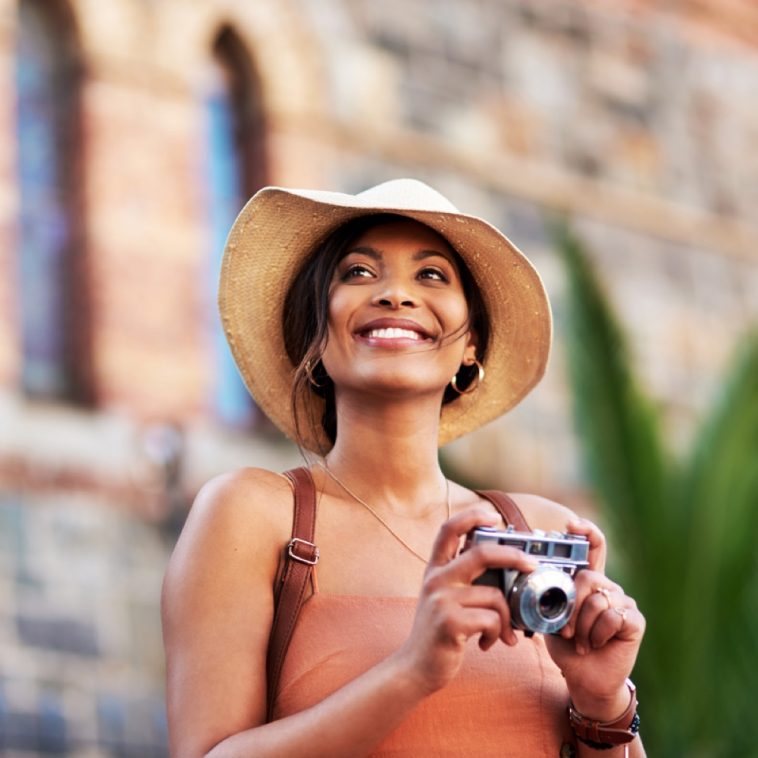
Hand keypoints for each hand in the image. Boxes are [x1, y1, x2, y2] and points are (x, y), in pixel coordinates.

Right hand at [394, 507, 538, 695]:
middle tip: (532, 565)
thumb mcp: (444, 597)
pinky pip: (491, 620)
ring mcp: (442, 599)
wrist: (416, 667)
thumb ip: (464, 579)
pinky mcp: (450, 622)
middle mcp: (436, 578)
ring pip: (494, 596)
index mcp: (436, 568)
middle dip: (513, 556)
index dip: (472, 516)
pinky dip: (497, 634)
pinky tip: (486, 644)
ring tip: (503, 633)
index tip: (495, 517)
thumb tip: (505, 566)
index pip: (449, 529)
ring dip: (507, 618)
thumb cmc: (440, 631)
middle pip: (480, 553)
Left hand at [545, 519, 645, 716]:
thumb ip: (548, 597)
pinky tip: (597, 644)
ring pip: (599, 601)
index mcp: (589, 582)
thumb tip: (532, 577)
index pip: (593, 548)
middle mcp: (608, 587)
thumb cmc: (567, 646)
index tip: (571, 525)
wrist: (584, 678)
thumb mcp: (550, 618)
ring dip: (584, 626)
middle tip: (566, 629)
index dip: (586, 532)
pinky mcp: (635, 620)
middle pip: (589, 577)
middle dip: (572, 606)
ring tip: (582, 641)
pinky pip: (614, 617)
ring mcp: (624, 602)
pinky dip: (598, 634)